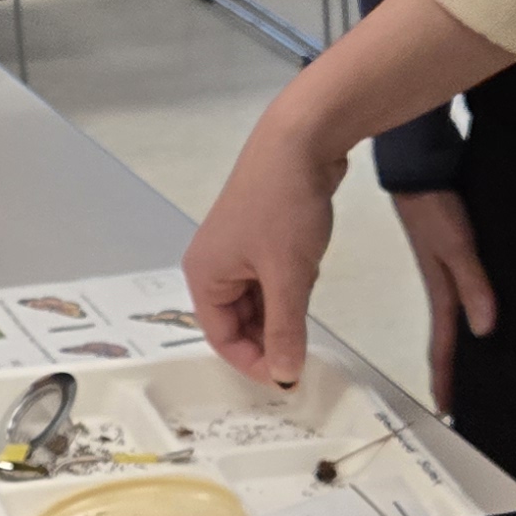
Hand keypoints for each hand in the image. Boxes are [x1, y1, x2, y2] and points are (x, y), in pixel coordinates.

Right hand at [187, 101, 351, 387]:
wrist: (301, 140)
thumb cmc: (284, 208)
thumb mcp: (288, 277)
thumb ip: (285, 331)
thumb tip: (286, 376)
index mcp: (205, 277)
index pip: (222, 339)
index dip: (255, 362)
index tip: (292, 376)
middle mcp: (214, 265)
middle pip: (239, 322)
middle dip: (271, 335)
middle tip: (306, 346)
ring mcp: (237, 249)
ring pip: (259, 299)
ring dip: (284, 308)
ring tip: (308, 295)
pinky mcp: (260, 234)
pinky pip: (272, 277)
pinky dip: (290, 284)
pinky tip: (310, 271)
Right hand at [387, 189, 496, 413]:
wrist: (418, 168)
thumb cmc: (435, 207)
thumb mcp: (456, 245)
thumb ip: (473, 284)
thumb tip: (485, 330)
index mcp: (440, 291)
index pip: (442, 344)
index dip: (445, 377)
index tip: (447, 411)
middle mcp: (441, 286)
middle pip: (446, 338)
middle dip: (451, 370)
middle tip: (462, 400)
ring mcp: (444, 270)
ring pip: (453, 318)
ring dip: (459, 344)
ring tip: (475, 366)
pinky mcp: (450, 253)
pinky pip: (460, 294)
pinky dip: (468, 312)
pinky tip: (481, 314)